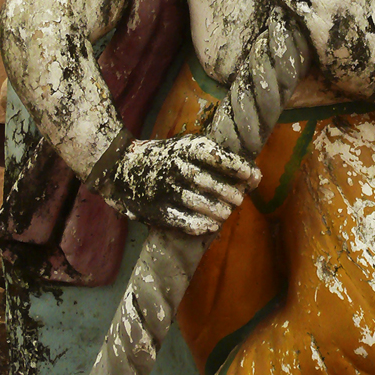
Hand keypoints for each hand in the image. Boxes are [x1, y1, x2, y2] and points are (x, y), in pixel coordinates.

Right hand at [100, 134, 259, 234]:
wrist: (120, 165)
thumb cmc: (165, 157)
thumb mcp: (185, 147)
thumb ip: (215, 159)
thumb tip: (253, 175)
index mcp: (184, 147)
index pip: (216, 156)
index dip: (238, 168)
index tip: (254, 177)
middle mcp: (174, 166)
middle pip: (208, 181)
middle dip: (228, 192)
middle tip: (239, 200)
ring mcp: (163, 188)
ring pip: (196, 202)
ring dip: (216, 210)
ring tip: (226, 214)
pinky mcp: (154, 208)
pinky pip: (179, 220)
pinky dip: (197, 225)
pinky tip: (209, 226)